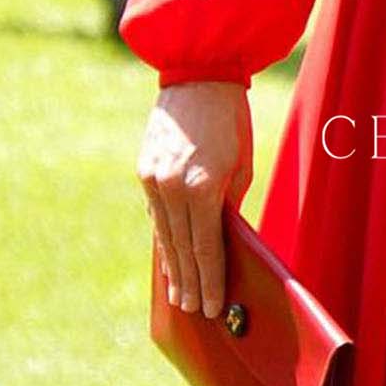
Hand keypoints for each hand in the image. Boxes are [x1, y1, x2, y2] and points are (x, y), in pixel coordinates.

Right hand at [136, 81, 252, 317]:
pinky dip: (162, 237)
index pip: (206, 248)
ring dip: (172, 268)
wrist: (198, 73)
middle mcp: (173, 188)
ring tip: (179, 295)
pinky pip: (154, 214)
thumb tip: (223, 238)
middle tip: (195, 312)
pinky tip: (167, 257)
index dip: (210, 281)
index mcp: (203, 187)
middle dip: (190, 284)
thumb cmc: (231, 118)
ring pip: (164, 235)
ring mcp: (154, 180)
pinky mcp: (144, 171)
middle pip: (182, 249)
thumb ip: (229, 203)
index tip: (213, 307)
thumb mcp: (241, 163)